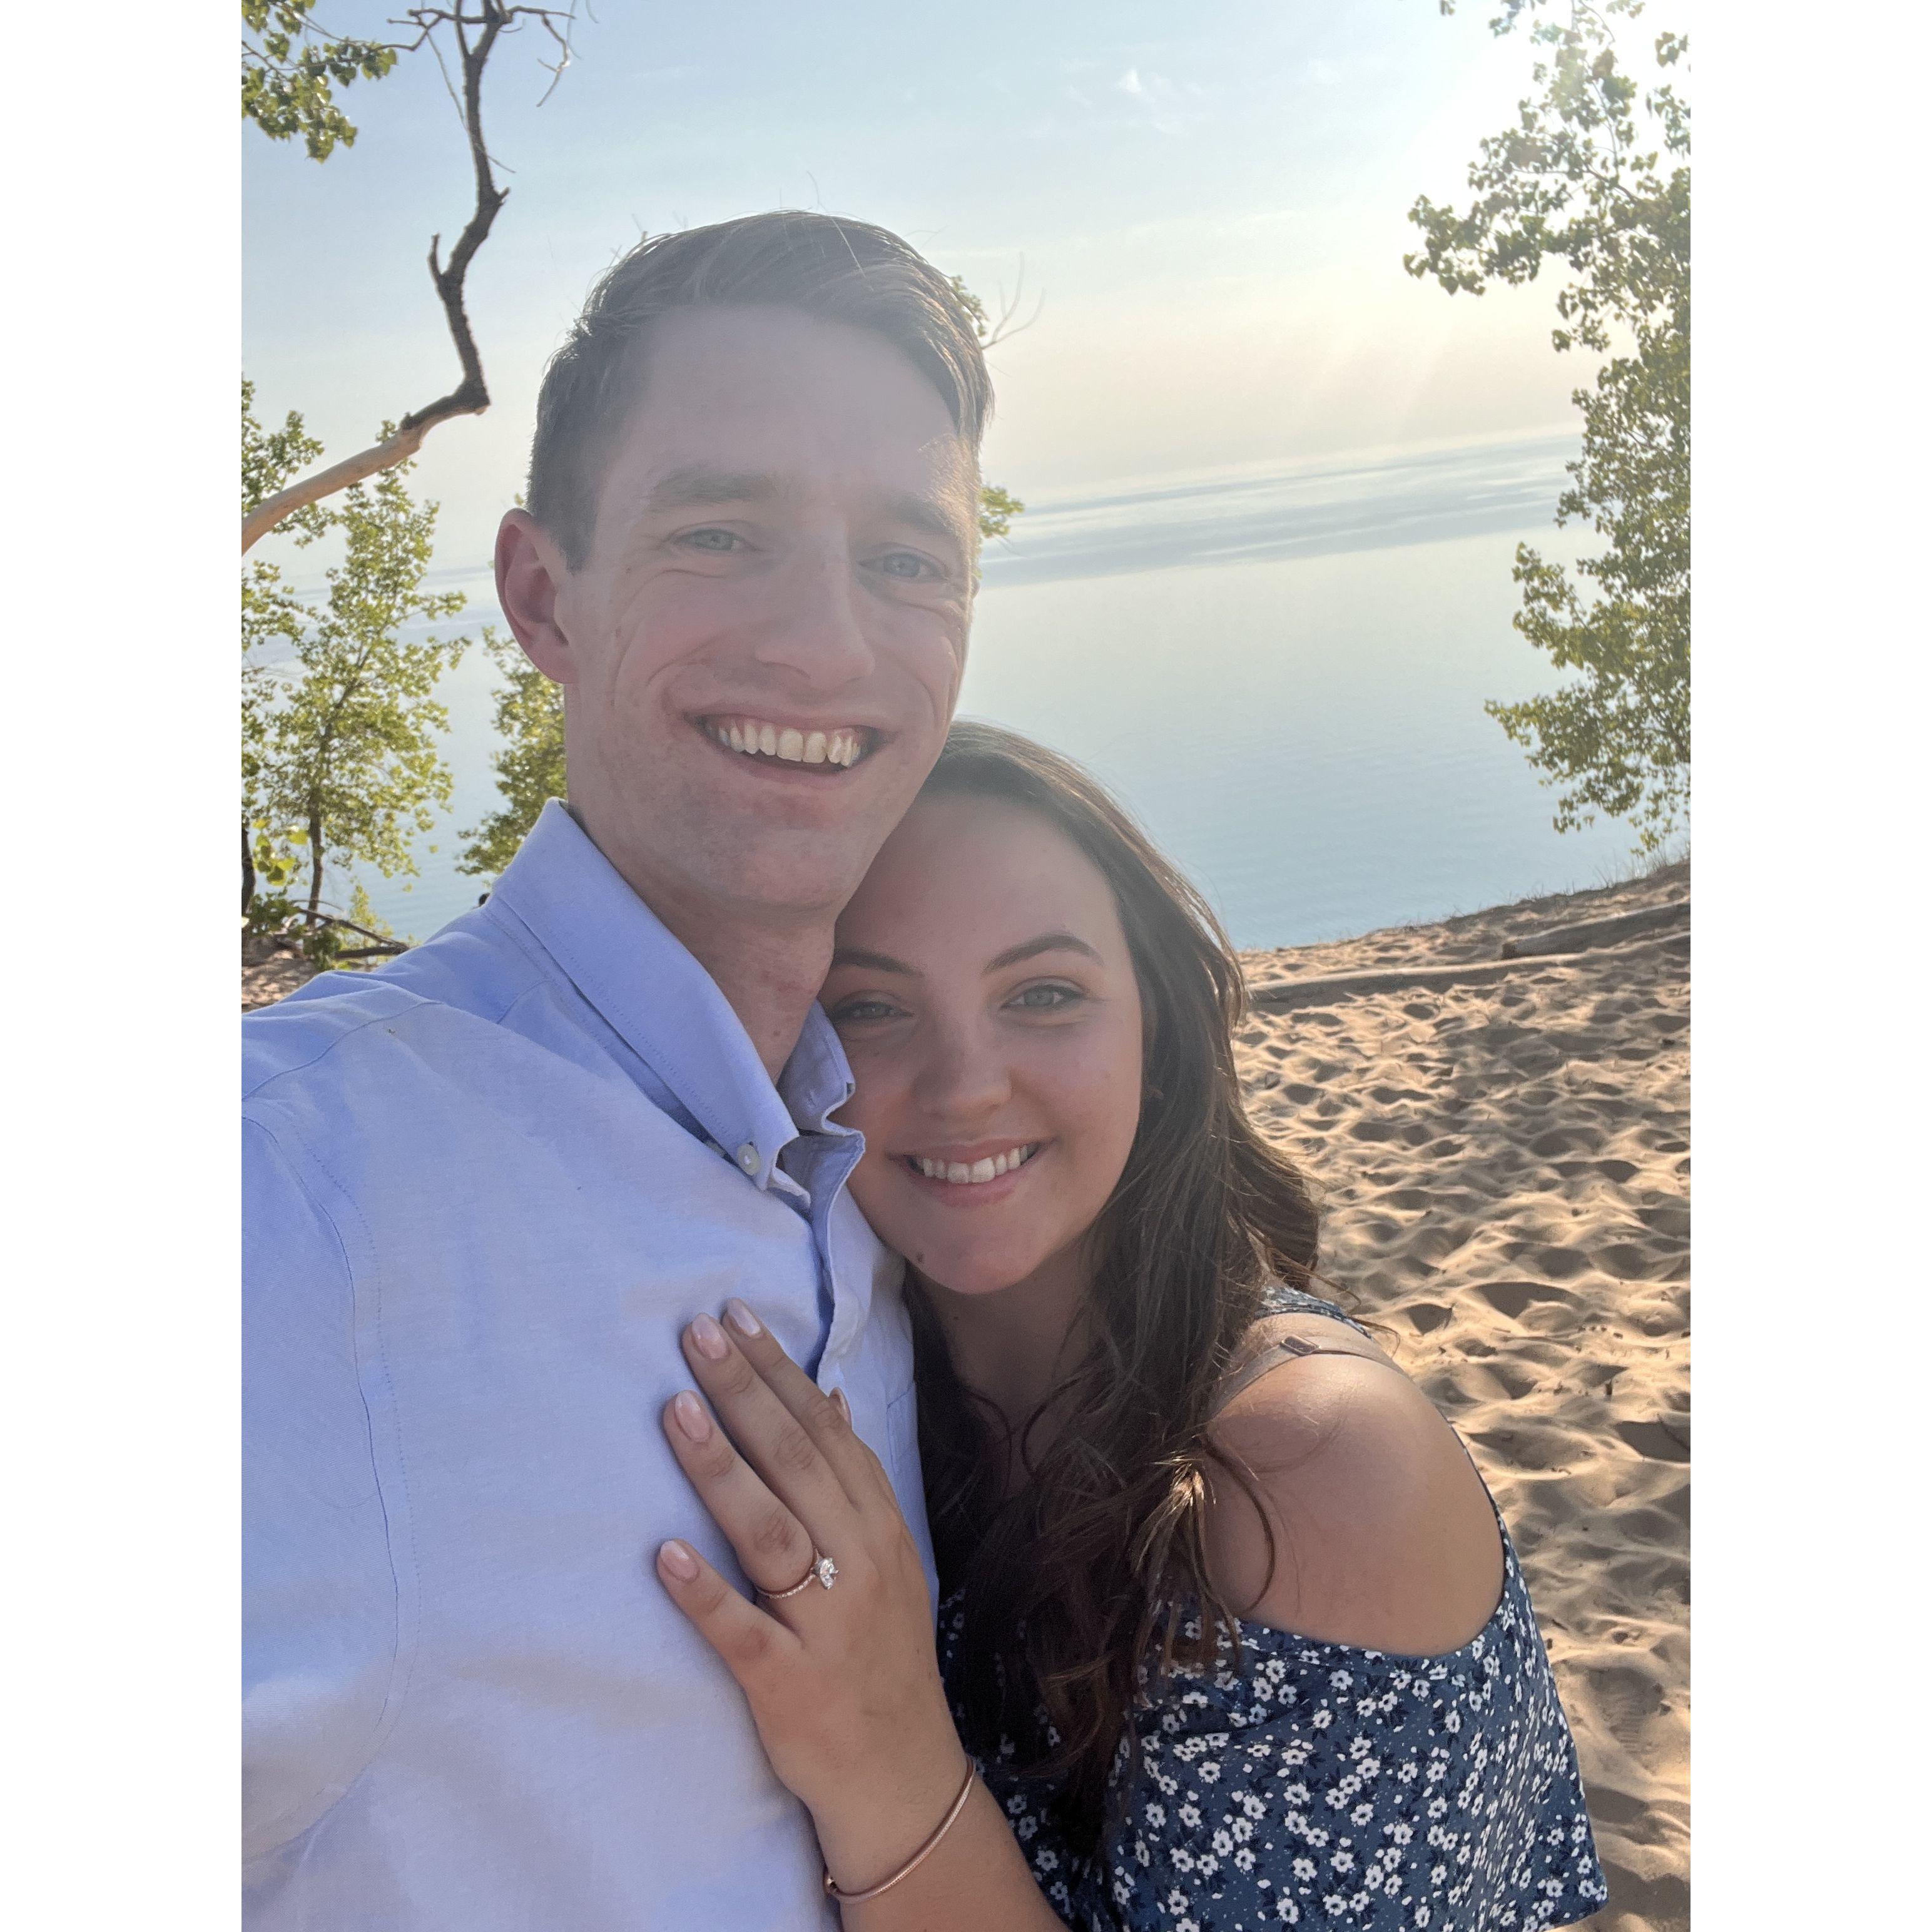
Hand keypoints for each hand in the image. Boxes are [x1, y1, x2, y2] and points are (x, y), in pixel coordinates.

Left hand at [654, 1300, 970, 1887]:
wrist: (902, 1776)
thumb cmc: (879, 1654)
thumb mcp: (887, 1557)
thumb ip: (855, 1480)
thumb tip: (831, 1397)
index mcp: (879, 1527)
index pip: (825, 1431)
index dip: (779, 1372)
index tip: (735, 1316)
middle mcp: (860, 1564)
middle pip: (797, 1464)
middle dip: (744, 1394)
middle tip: (696, 1334)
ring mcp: (827, 1625)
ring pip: (772, 1534)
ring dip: (721, 1470)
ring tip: (675, 1411)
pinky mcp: (789, 1684)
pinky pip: (745, 1633)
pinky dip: (706, 1595)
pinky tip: (665, 1558)